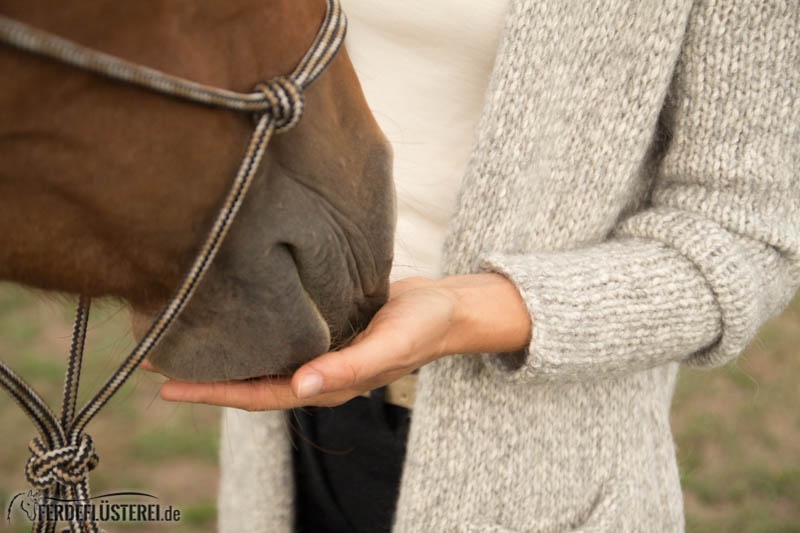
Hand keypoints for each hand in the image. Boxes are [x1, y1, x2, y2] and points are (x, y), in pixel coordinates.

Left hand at [145, 273, 530, 409]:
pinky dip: (252, 329)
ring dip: (225, 352)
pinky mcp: (325, 328)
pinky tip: (233, 314)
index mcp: (328, 383)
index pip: (261, 394)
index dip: (216, 394)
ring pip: (263, 357)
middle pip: (252, 379)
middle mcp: (316, 371)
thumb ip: (349, 367)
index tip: (169, 387)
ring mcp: (319, 351)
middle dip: (207, 376)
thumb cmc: (423, 326)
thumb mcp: (391, 344)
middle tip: (156, 357)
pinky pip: (279, 334)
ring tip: (183, 338)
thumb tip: (300, 386)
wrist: (447, 307)